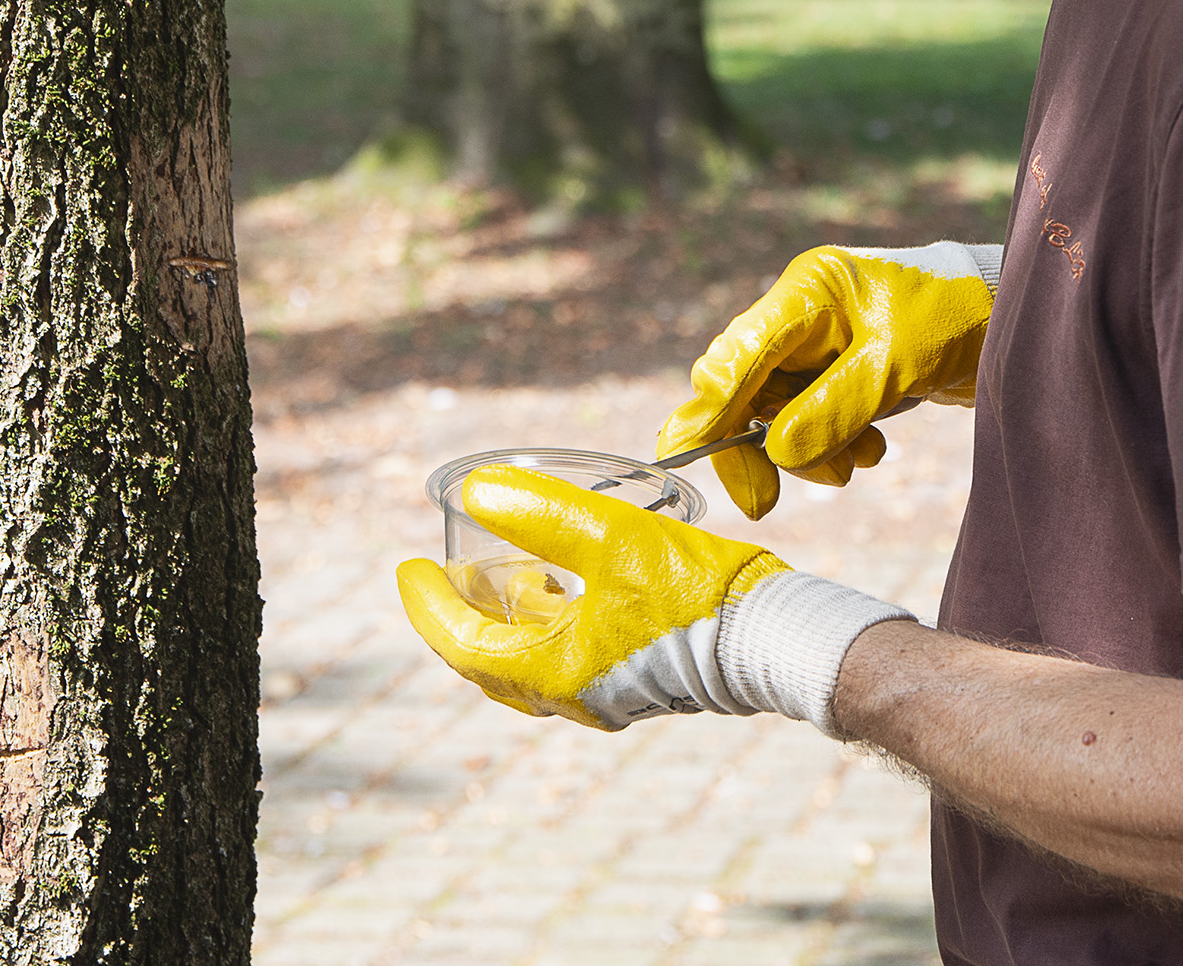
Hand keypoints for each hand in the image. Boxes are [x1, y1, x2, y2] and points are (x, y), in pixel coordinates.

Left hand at [395, 465, 910, 730]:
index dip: (427, 606)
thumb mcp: (610, 538)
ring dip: (504, 616)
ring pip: (530, 659)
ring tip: (494, 564)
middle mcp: (573, 694)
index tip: (406, 568)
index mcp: (554, 672)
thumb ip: (542, 514)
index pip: (462, 646)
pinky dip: (547, 618)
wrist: (777, 637)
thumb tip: (478, 489)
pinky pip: (568, 653)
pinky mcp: (636, 677)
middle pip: (490, 661)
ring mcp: (606, 690)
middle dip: (458, 617)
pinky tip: (560, 577)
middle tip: (438, 571)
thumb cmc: (695, 592)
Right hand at [656, 242, 999, 516]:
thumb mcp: (897, 364)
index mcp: (806, 293)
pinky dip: (833, 445)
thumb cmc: (957, 318)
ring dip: (809, 450)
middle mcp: (802, 316)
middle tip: (764, 501)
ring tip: (860, 459)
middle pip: (743, 390)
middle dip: (760, 445)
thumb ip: (834, 409)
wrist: (1012, 318)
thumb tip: (778, 453)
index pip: (734, 356)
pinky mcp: (840, 373)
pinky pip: (812, 420)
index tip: (686, 462)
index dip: (706, 412)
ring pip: (778, 414)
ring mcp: (820, 345)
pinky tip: (872, 446)